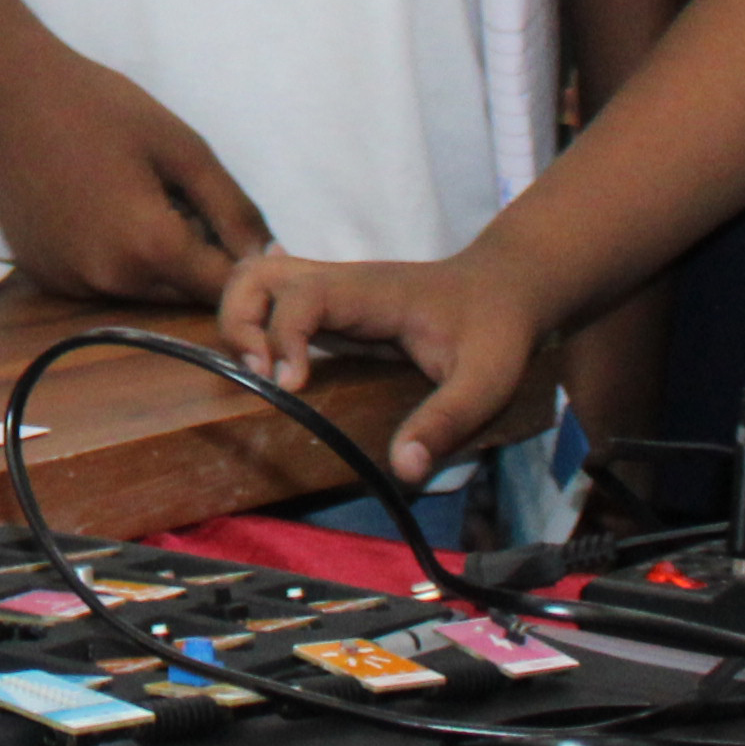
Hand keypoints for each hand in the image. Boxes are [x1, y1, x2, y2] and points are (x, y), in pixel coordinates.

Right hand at [0, 36, 266, 303]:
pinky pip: (100, 280)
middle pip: (181, 293)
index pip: (224, 288)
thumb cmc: (98, 106)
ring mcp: (70, 282)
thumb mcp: (182, 147)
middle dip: (195, 257)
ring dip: (154, 260)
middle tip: (177, 195)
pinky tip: (95, 205)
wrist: (3, 89)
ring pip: (140, 290)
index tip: (233, 225)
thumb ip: (234, 208)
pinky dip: (113, 256)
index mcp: (149, 248)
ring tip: (134, 194)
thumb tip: (270, 257)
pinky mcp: (43, 274)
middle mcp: (109, 280)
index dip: (243, 262)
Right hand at [224, 243, 549, 481]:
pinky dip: (256, 323)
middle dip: (239, 323)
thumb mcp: (485, 382)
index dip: (282, 337)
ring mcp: (329, 289)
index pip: (300, 297)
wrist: (505, 288)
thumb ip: (444, 422)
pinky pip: (272, 299)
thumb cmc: (495, 330)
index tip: (289, 387)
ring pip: (254, 279)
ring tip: (261, 375)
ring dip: (240, 321)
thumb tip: (402, 470)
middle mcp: (337, 282)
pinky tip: (274, 363)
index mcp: (367, 293)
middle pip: (255, 275)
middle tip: (261, 379)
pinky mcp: (328, 304)